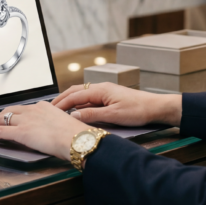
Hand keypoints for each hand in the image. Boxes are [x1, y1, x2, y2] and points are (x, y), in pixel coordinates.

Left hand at [0, 101, 87, 159]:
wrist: (77, 139)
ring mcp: (26, 120)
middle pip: (9, 110)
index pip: (24, 108)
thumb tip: (51, 133)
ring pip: (1, 118)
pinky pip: (0, 131)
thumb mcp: (63, 124)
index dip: (14, 114)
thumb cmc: (76, 136)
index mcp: (44, 107)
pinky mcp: (22, 132)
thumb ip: (53, 125)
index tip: (10, 118)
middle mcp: (33, 110)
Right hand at [52, 83, 182, 126]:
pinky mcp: (110, 96)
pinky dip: (80, 103)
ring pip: (82, 93)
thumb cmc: (138, 111)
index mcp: (101, 90)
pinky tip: (77, 110)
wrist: (155, 107)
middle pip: (76, 91)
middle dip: (62, 99)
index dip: (62, 103)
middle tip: (50, 108)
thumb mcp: (113, 116)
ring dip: (70, 100)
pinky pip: (90, 98)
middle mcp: (101, 88)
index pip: (75, 95)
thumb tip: (73, 116)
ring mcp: (106, 91)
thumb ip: (92, 115)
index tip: (50, 110)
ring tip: (60, 108)